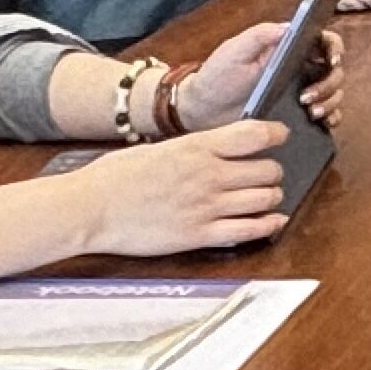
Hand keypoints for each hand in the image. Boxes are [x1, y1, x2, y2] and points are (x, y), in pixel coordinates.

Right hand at [58, 119, 291, 258]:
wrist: (89, 208)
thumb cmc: (114, 177)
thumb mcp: (158, 148)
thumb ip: (193, 148)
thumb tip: (218, 147)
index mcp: (197, 147)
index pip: (255, 134)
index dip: (276, 134)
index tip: (281, 136)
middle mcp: (208, 175)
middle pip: (268, 169)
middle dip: (273, 171)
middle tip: (268, 173)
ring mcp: (206, 207)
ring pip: (265, 199)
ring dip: (272, 197)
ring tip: (268, 196)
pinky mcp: (199, 235)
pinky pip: (249, 230)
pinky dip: (268, 225)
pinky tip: (273, 221)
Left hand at [173, 24, 342, 130]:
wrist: (204, 110)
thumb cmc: (218, 76)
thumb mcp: (234, 50)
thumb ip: (260, 35)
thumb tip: (290, 26)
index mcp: (288, 48)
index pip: (323, 41)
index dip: (335, 48)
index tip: (332, 60)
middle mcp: (300, 68)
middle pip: (334, 70)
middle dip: (329, 83)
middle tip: (308, 97)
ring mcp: (301, 92)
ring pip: (334, 93)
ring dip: (330, 101)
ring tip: (311, 111)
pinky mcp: (298, 114)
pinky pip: (326, 115)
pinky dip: (330, 118)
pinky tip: (320, 122)